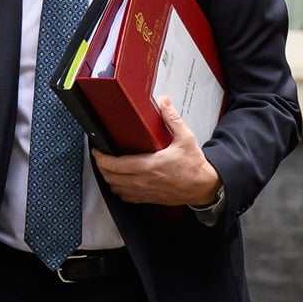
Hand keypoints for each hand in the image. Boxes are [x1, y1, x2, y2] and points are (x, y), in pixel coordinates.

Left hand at [92, 96, 221, 205]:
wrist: (206, 187)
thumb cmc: (195, 165)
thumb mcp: (185, 138)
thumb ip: (172, 119)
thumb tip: (164, 102)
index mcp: (149, 165)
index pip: (116, 165)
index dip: (101, 158)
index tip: (96, 150)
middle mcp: (144, 181)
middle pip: (111, 177)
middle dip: (101, 167)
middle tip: (100, 157)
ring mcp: (146, 192)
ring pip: (117, 189)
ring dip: (109, 179)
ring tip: (108, 168)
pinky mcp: (150, 199)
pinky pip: (127, 198)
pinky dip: (120, 190)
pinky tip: (121, 182)